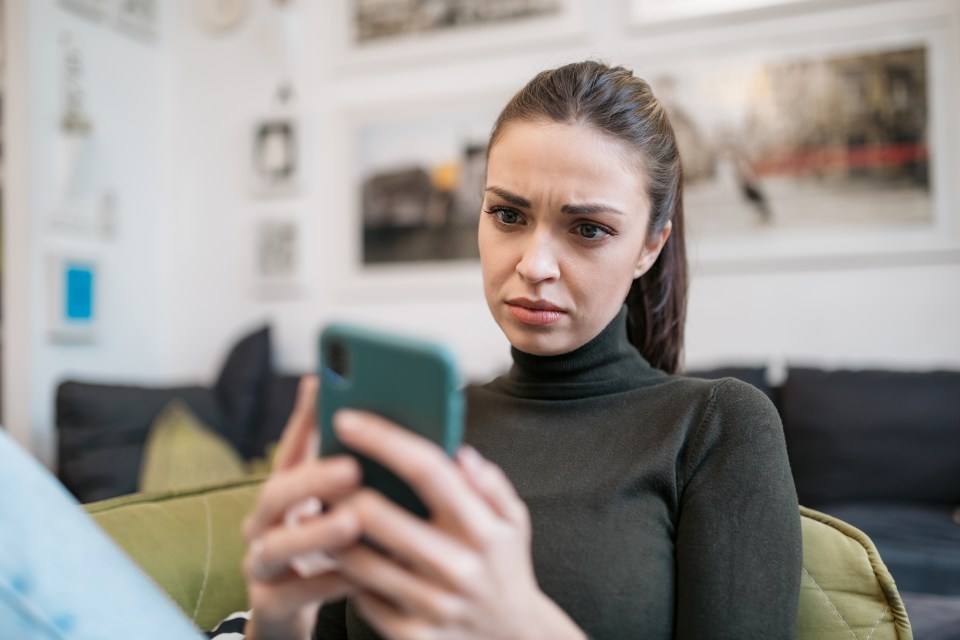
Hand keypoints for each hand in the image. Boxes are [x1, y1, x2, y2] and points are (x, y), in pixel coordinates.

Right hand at [241, 376, 363, 639]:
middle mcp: (266, 524)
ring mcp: (262, 565)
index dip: (304, 417)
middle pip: (275, 494)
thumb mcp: (336, 507)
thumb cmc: (325, 550)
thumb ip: (355, 471)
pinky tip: (358, 575)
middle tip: (352, 468)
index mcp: (285, 493)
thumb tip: (393, 426)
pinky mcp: (269, 605)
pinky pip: (293, 594)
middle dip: (312, 479)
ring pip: (276, 546)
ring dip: (315, 532)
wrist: (291, 613)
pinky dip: (325, 583)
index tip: (322, 384)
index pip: (290, 448)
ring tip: (352, 521)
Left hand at [327, 410, 585, 639]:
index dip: (382, 440)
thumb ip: (490, 483)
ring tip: (322, 514)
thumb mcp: (515, 522)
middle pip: (378, 516)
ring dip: (333, 534)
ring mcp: (434, 606)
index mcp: (483, 528)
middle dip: (340, 489)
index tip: (346, 419)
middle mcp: (459, 566)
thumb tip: (460, 452)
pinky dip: (351, 577)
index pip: (427, 470)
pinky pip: (364, 599)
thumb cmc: (505, 568)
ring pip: (359, 562)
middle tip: (320, 472)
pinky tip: (346, 561)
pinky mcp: (413, 636)